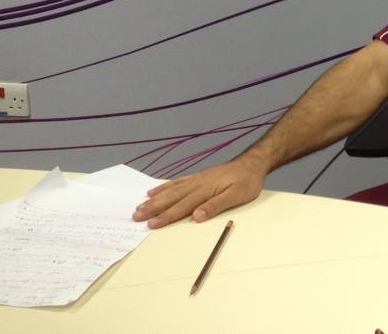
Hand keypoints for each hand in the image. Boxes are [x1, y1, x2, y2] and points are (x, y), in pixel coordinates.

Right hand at [132, 156, 265, 227]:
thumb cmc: (247, 182)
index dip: (166, 216)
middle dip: (153, 208)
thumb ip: (216, 206)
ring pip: (171, 190)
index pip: (182, 206)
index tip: (150, 224)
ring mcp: (196, 179)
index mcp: (205, 190)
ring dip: (155, 198)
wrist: (252, 164)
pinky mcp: (198, 177)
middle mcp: (197, 184)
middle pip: (171, 197)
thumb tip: (196, 216)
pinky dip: (164, 186)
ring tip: (140, 205)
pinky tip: (155, 190)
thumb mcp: (237, 196)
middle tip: (135, 216)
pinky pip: (177, 182)